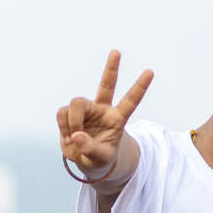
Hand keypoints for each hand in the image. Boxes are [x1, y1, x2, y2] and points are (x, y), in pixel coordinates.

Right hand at [56, 50, 152, 174]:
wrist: (85, 160)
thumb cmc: (99, 159)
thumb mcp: (99, 159)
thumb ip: (90, 149)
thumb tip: (77, 135)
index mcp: (117, 119)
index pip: (131, 101)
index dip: (140, 87)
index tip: (150, 72)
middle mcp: (102, 109)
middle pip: (106, 85)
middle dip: (111, 68)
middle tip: (117, 52)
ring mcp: (86, 110)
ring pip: (75, 105)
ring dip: (72, 123)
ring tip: (74, 139)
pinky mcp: (70, 113)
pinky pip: (62, 115)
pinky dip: (63, 128)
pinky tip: (68, 137)